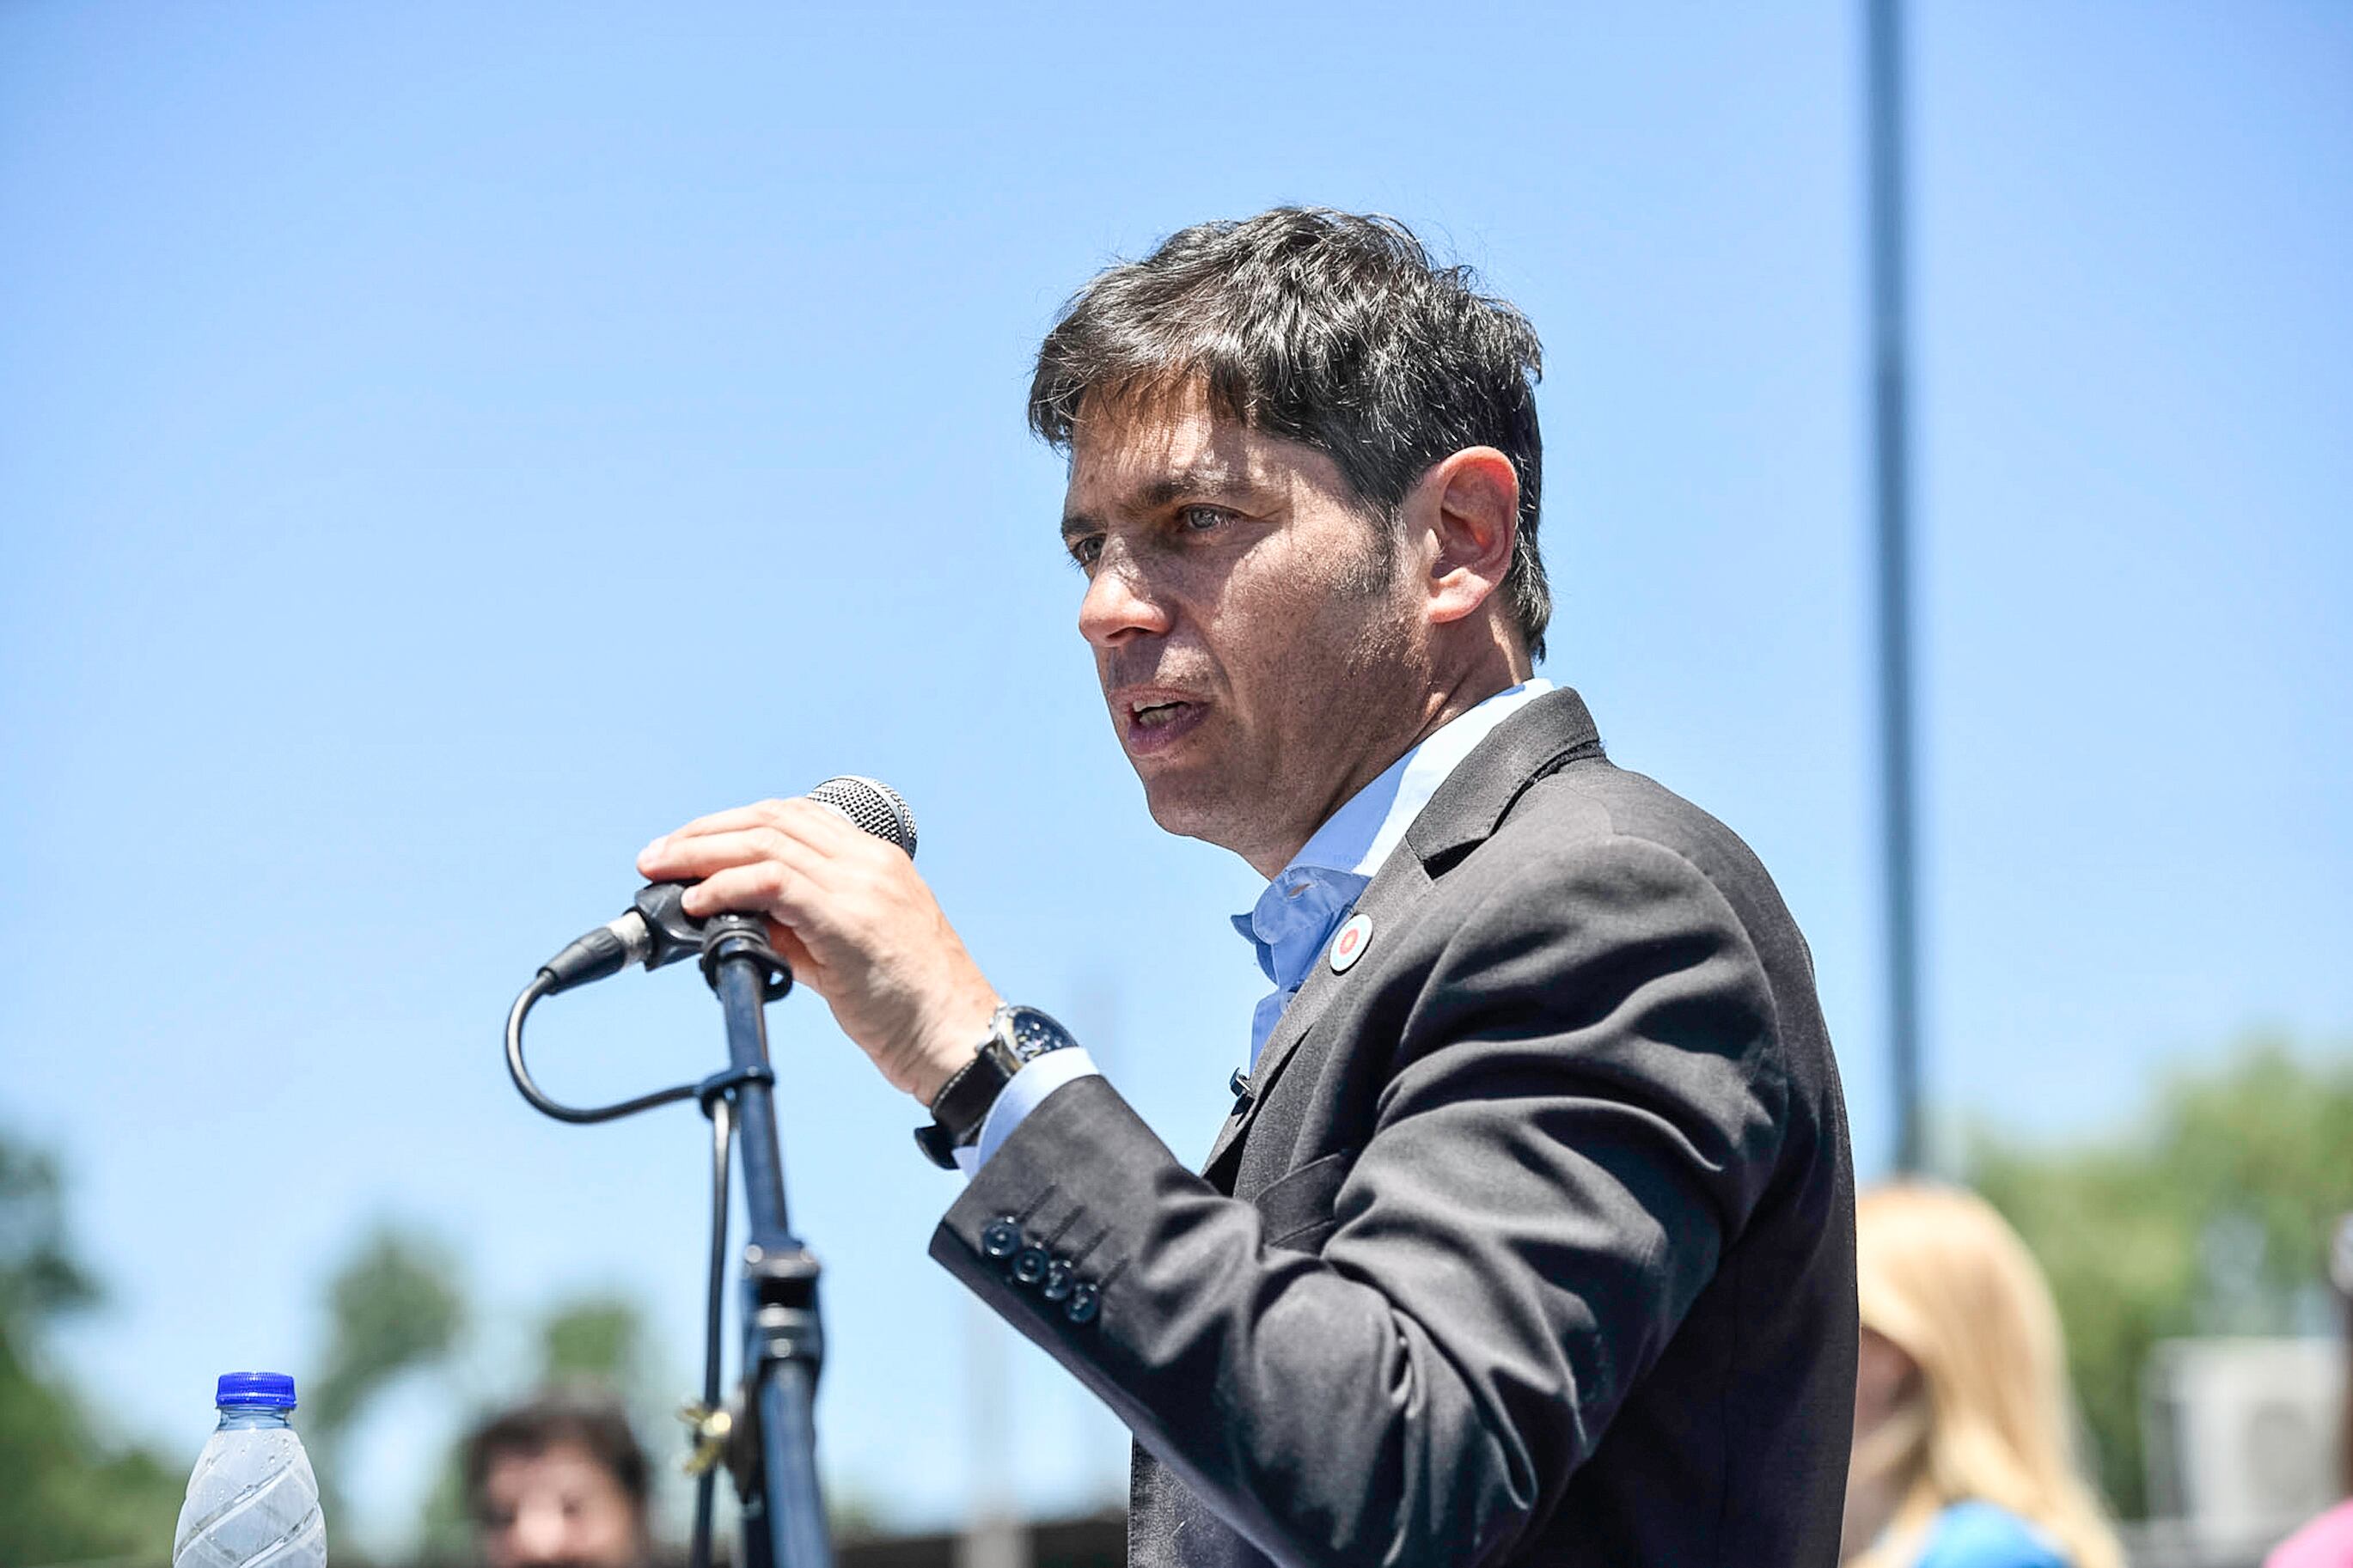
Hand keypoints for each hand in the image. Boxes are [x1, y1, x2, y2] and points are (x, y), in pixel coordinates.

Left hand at [635, 797, 998, 1103]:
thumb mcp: (848, 953)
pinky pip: (772, 882)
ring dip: (702, 853)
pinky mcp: (848, 916)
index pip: (795, 817)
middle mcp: (870, 861)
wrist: (956, 1039)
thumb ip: (800, 927)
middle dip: (705, 832)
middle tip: (658, 854)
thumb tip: (740, 919)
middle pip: (772, 818)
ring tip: (664, 871)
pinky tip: (700, 903)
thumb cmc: (910, 1006)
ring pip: (766, 842)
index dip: (735, 825)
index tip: (692, 846)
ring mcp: (862, 884)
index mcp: (876, 862)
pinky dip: (727, 887)